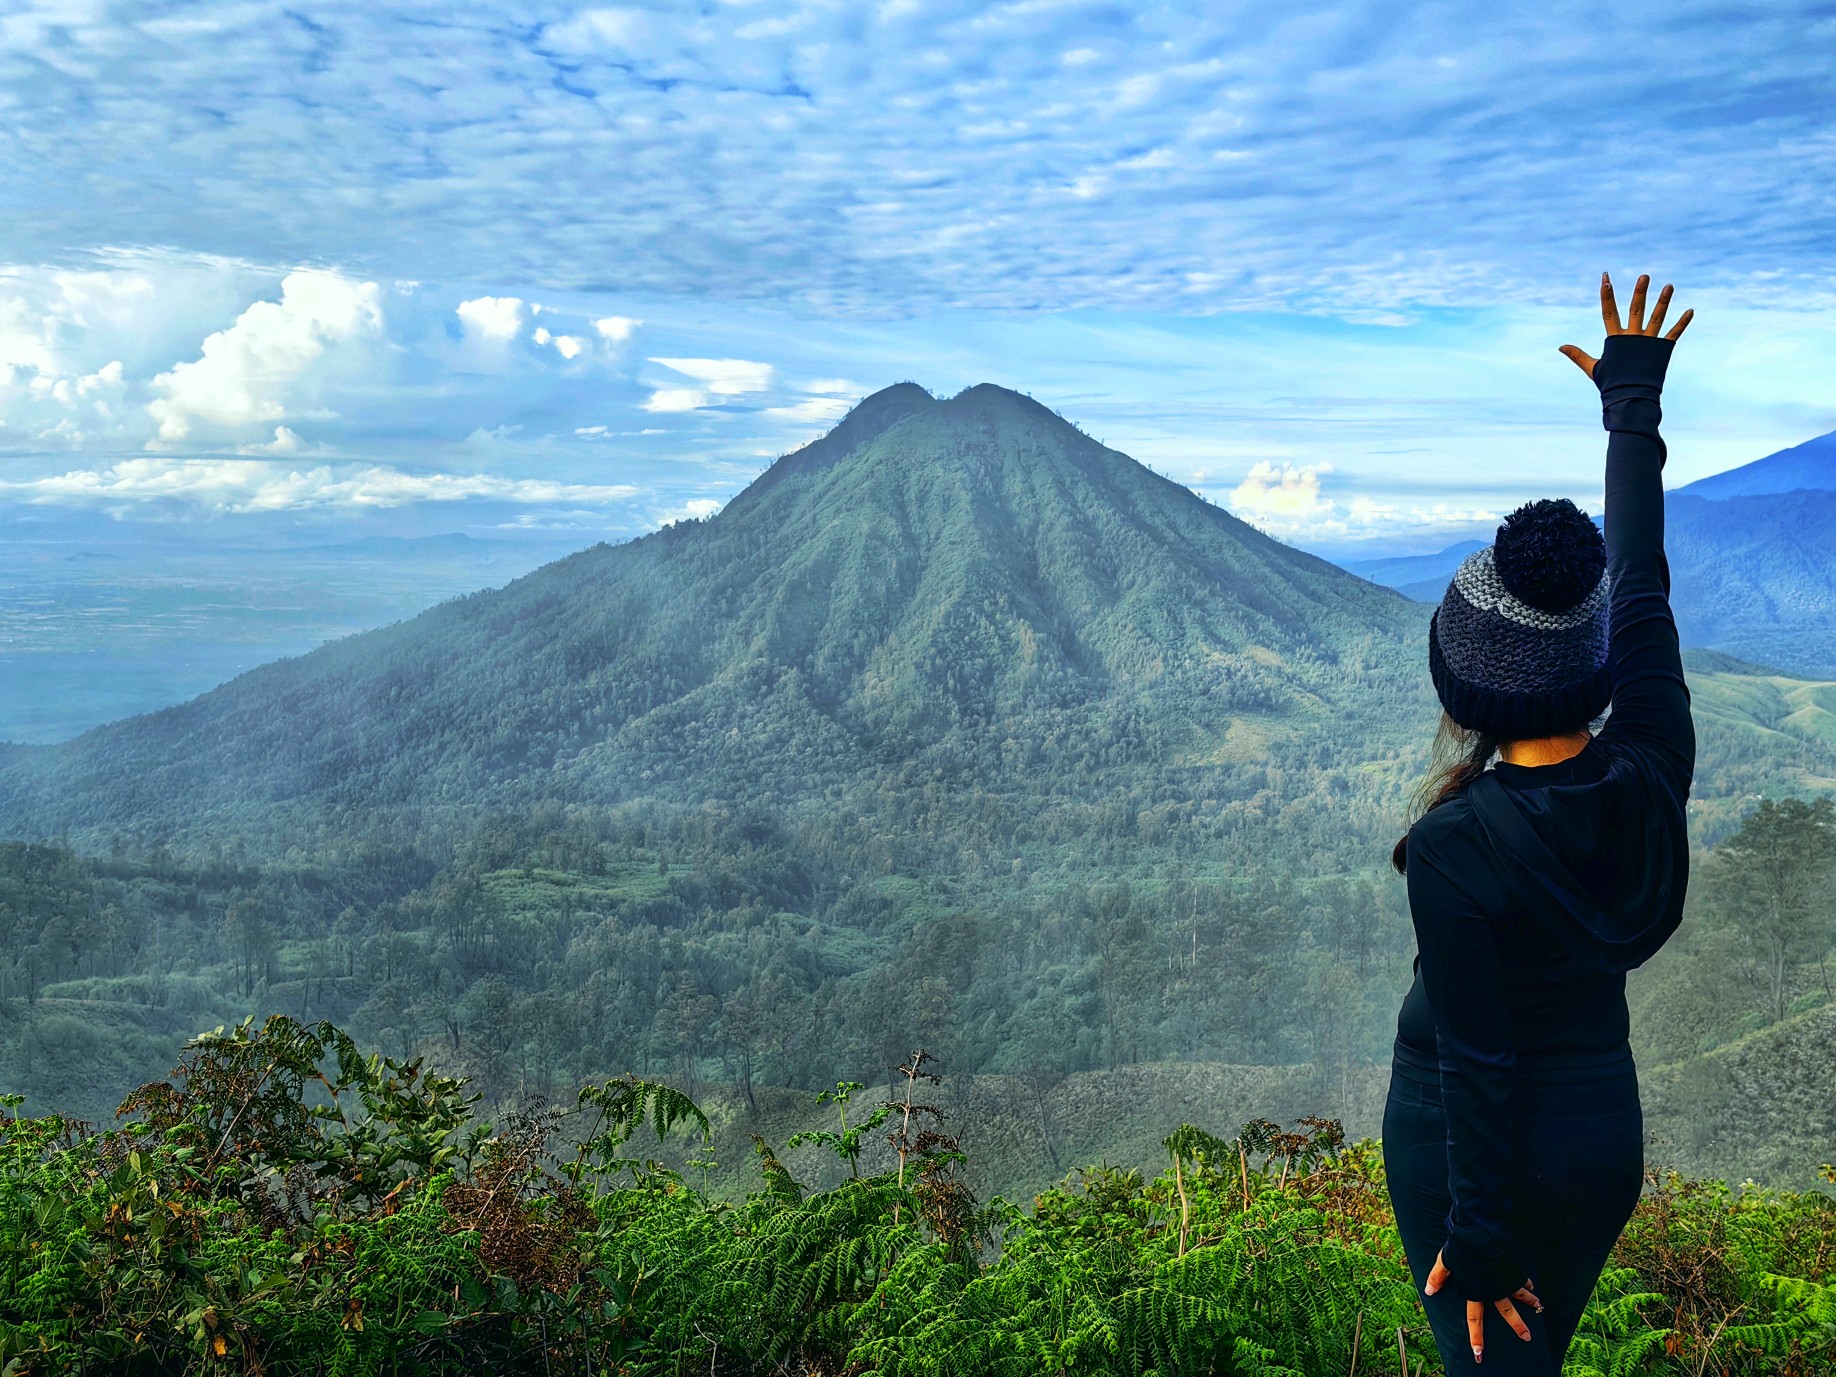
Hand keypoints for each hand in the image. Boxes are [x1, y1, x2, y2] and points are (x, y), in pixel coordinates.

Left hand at [1425, 1250, 1542, 1362]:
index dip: (1475, 1337)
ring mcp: (1505, 1281)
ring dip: (1530, 1304)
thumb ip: (1437, 1278)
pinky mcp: (1512, 1271)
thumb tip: (1428, 1291)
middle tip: (1528, 1338)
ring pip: (1521, 1297)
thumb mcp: (1445, 1263)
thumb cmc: (1461, 1250)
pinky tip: (1532, 1286)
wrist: (1481, 1238)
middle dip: (1518, 1327)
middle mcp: (1494, 1291)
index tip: (1479, 1353)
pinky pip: (1522, 1280)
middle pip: (1507, 1314)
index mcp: (1476, 1292)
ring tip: (1539, 1308)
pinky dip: (1527, 1284)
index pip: (1474, 1319)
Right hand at [1559, 272, 1693, 379]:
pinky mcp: (1662, 350)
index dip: (1606, 296)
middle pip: (1636, 310)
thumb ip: (1578, 355)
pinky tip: (1691, 310)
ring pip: (1657, 318)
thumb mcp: (1593, 368)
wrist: (1630, 398)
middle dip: (1640, 292)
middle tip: (1645, 276)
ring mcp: (1649, 343)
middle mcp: (1633, 338)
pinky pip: (1674, 334)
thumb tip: (1560, 346)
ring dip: (1664, 301)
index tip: (1606, 279)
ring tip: (1669, 286)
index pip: (1609, 313)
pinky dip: (1682, 323)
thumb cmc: (1610, 384)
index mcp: (1616, 341)